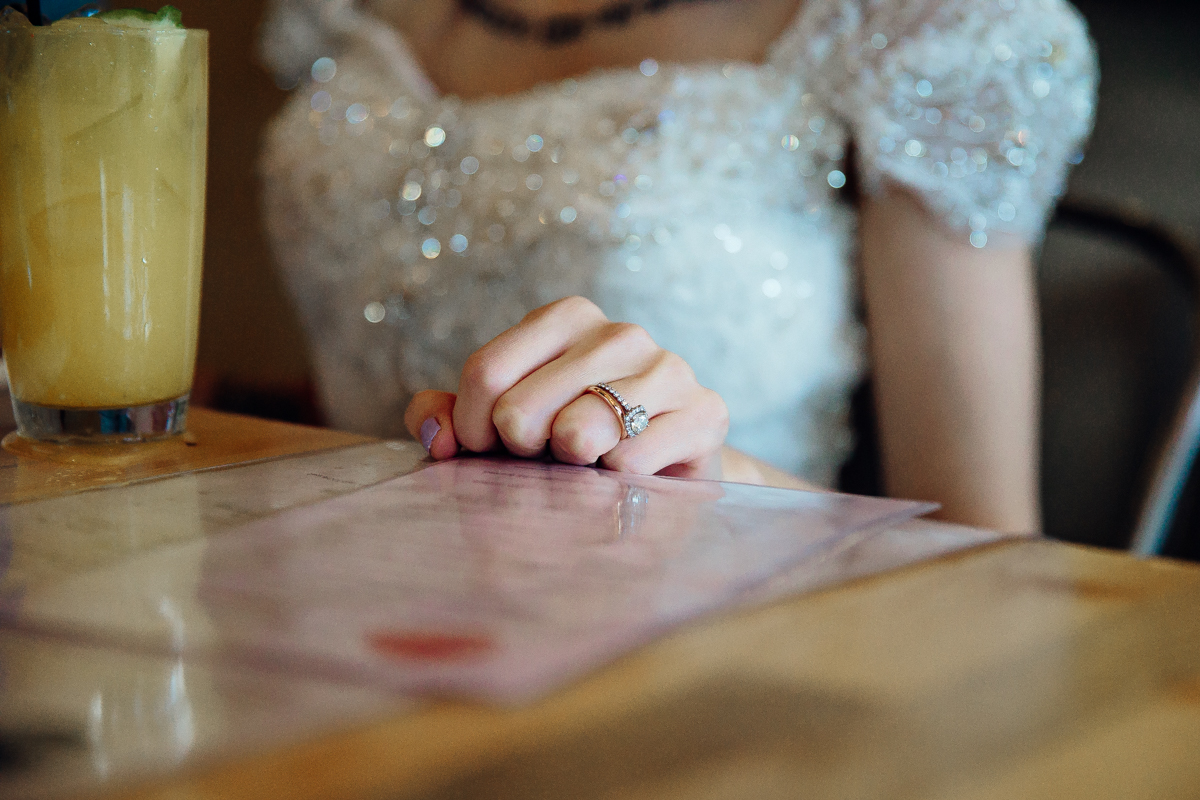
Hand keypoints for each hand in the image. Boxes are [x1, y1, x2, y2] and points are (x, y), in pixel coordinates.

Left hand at [403, 296, 728, 478]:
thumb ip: (449, 417)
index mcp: (567, 317)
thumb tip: (438, 436)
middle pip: (519, 410)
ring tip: (587, 466)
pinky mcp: (705, 413)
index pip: (485, 373)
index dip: (473, 431)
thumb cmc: (570, 447)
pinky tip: (626, 479)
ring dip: (568, 469)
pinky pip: (629, 460)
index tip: (492, 449)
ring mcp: (668, 369)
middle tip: (550, 460)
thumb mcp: (501, 425)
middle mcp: (621, 332)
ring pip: (576, 434)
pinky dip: (614, 485)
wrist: (664, 475)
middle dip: (521, 453)